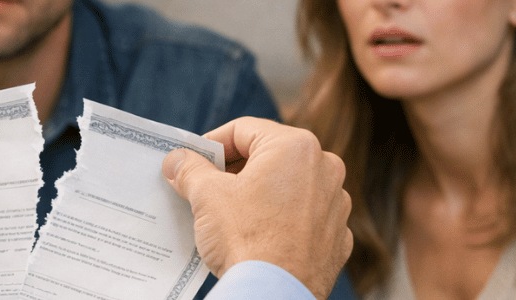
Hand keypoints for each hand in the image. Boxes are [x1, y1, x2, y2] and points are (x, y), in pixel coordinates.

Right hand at [162, 117, 351, 298]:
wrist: (274, 293)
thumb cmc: (245, 238)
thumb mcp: (206, 196)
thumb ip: (190, 169)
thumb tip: (178, 160)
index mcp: (295, 146)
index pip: (243, 130)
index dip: (211, 143)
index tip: (192, 160)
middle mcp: (325, 168)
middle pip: (269, 156)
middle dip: (235, 170)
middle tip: (206, 187)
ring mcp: (336, 203)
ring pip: (290, 187)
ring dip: (260, 194)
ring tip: (231, 214)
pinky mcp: (337, 236)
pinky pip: (305, 217)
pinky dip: (283, 220)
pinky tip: (259, 236)